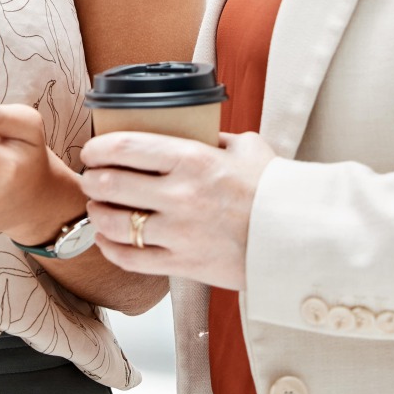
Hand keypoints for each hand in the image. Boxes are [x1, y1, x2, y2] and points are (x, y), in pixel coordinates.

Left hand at [76, 129, 277, 288]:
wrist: (302, 239)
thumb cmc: (275, 190)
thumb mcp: (246, 148)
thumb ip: (213, 137)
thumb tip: (194, 128)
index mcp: (192, 159)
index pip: (123, 147)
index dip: (96, 148)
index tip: (92, 151)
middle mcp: (180, 195)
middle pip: (108, 184)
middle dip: (92, 180)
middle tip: (92, 178)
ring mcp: (179, 233)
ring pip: (113, 223)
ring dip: (96, 214)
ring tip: (97, 208)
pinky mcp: (183, 265)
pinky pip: (130, 259)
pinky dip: (110, 248)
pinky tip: (108, 239)